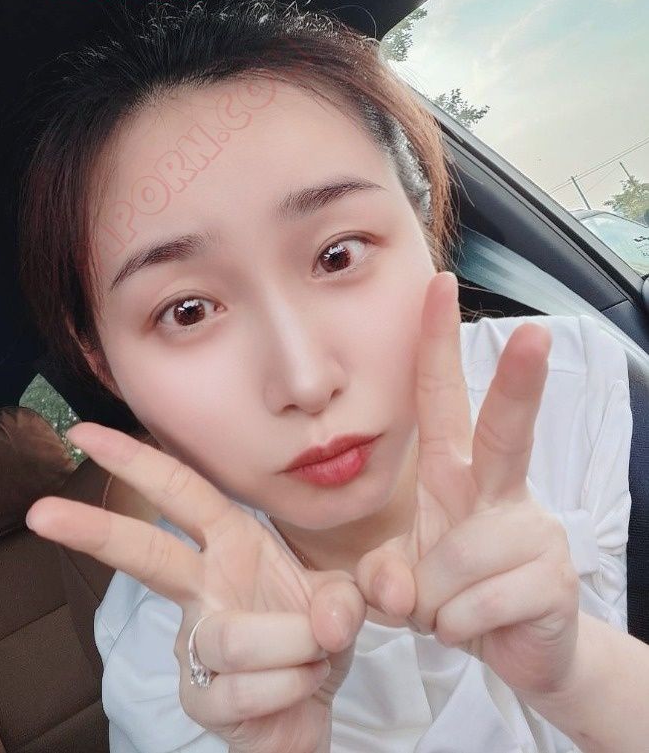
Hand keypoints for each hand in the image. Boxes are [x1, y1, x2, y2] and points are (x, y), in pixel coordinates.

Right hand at [25, 424, 365, 752]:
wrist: (312, 707)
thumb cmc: (315, 635)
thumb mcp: (343, 599)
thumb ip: (348, 598)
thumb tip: (326, 620)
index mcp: (232, 542)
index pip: (181, 492)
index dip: (137, 461)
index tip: (85, 435)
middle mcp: (205, 585)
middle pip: (146, 553)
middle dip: (95, 530)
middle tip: (42, 512)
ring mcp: (195, 642)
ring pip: (231, 635)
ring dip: (293, 644)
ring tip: (318, 650)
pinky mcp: (199, 696)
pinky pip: (245, 688)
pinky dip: (292, 685)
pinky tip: (300, 684)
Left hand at [355, 271, 579, 696]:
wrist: (520, 651)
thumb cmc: (456, 594)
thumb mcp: (400, 580)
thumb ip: (381, 577)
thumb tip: (400, 589)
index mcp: (457, 472)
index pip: (443, 398)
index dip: (437, 344)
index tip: (438, 285)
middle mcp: (498, 490)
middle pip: (506, 430)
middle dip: (520, 382)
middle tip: (535, 332)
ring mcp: (532, 530)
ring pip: (454, 560)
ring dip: (433, 602)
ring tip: (452, 608)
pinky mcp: (554, 578)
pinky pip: (472, 606)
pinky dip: (457, 627)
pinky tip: (478, 625)